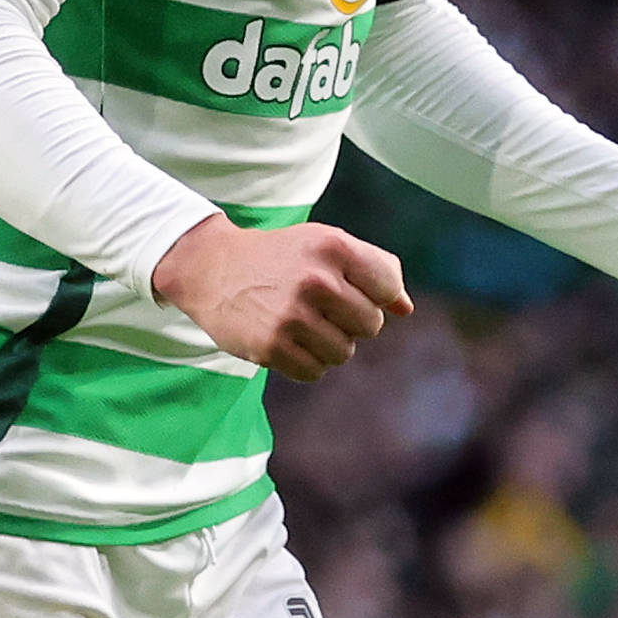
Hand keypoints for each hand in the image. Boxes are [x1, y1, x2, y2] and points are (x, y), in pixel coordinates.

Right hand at [151, 215, 410, 381]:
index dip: (373, 294)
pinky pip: (315, 371)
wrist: (211, 268)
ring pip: (344, 353)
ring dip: (328, 344)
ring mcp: (292, 315)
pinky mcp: (271, 346)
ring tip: (301, 323)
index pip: (388, 287)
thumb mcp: (326, 245)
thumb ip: (373, 269)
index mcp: (333, 246)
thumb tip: (406, 309)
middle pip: (370, 326)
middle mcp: (315, 280)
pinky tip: (286, 340)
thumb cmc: (280, 257)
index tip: (348, 288)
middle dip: (350, 321)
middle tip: (318, 307)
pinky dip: (306, 362)